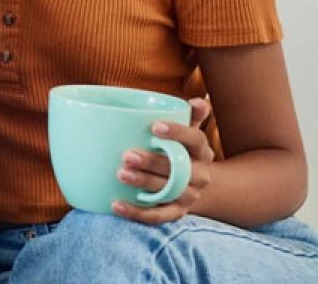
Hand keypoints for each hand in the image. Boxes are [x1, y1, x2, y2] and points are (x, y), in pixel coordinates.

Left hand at [113, 97, 215, 224]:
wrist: (192, 185)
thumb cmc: (180, 150)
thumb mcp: (186, 132)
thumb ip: (189, 115)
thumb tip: (197, 100)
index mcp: (201, 151)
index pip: (196, 140)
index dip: (178, 133)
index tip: (154, 127)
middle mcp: (200, 175)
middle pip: (179, 169)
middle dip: (153, 162)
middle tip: (127, 154)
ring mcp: (188, 196)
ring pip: (168, 192)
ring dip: (144, 183)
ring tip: (120, 174)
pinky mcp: (176, 213)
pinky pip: (158, 216)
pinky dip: (136, 213)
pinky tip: (115, 205)